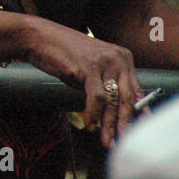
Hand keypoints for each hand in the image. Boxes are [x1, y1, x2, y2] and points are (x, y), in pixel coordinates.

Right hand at [20, 17, 141, 147]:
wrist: (39, 37)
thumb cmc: (64, 54)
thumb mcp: (91, 68)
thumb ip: (105, 83)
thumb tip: (116, 111)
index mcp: (123, 57)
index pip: (136, 91)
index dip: (138, 113)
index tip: (139, 131)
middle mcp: (118, 58)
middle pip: (127, 98)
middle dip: (125, 123)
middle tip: (123, 141)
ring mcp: (104, 62)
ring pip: (112, 100)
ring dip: (108, 124)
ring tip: (106, 140)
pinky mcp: (88, 67)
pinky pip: (96, 97)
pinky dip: (93, 113)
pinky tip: (89, 124)